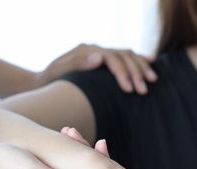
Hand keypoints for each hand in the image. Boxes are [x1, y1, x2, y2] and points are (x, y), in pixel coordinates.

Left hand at [35, 44, 157, 94]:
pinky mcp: (104, 60)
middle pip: (122, 56)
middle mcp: (95, 49)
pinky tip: (151, 62)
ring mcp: (100, 53)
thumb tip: (99, 57)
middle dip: (135, 73)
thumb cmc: (50, 81)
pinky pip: (125, 56)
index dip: (122, 73)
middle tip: (143, 90)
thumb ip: (77, 64)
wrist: (44, 80)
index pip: (111, 58)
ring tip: (152, 80)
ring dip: (141, 67)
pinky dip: (139, 59)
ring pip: (127, 55)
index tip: (130, 89)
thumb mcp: (58, 73)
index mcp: (86, 51)